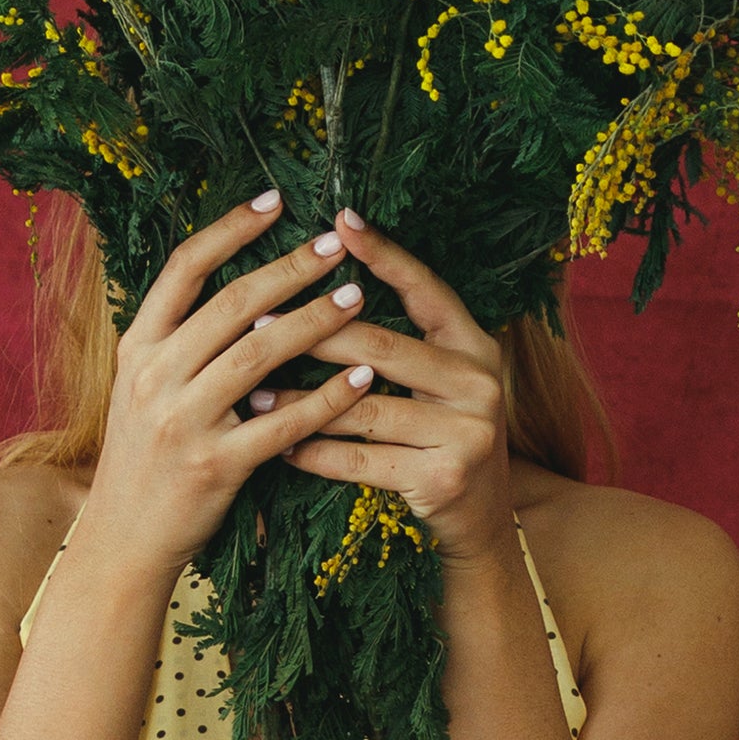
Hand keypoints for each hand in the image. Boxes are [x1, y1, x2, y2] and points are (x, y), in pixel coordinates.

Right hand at [71, 194, 395, 587]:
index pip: (184, 269)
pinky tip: (360, 378)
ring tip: (357, 296)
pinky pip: (282, 422)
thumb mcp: (140, 388)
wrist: (121, 539)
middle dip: (289, 268)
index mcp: (136, 347)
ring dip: (314, 321)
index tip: (275, 201)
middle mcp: (154, 376)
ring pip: (259, 355)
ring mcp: (182, 421)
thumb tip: (235, 290)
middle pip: (231, 304)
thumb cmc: (142, 459)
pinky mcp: (214, 466)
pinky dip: (325, 398)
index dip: (231, 229)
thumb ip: (176, 341)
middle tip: (336, 244)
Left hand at [283, 213, 518, 564]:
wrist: (484, 520)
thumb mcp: (441, 383)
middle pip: (382, 347)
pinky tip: (281, 446)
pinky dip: (316, 453)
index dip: (384, 254)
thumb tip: (326, 289)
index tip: (340, 219)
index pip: (426, 290)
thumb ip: (405, 341)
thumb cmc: (442, 437)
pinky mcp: (444, 480)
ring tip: (254, 392)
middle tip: (256, 320)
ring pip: (365, 407)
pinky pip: (361, 460)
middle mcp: (480, 382)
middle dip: (313, 333)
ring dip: (301, 400)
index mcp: (476, 346)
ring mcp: (468, 433)